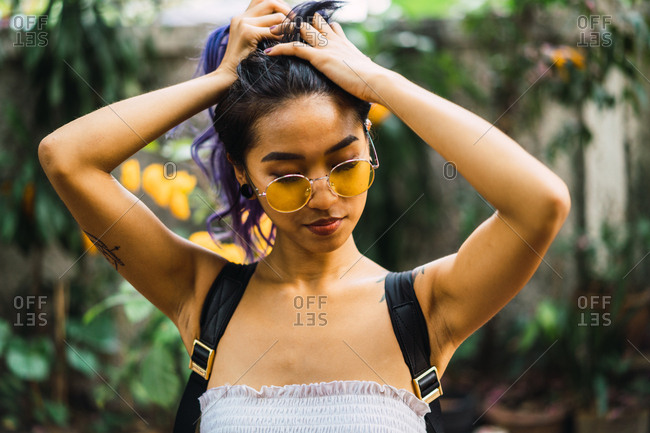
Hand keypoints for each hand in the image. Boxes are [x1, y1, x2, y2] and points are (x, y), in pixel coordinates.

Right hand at [215, 0, 291, 82]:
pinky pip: (273, 31)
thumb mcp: (251, 43)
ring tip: (294, 34)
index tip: (290, 16)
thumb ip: (261, 31)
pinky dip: (283, 36)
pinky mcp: (247, 33)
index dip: (279, 4)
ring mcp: (243, 23)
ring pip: (275, 15)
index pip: (263, 0)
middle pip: (270, 2)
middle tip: (297, 22)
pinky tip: (288, 43)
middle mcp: (241, 16)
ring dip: (288, 24)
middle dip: (287, 10)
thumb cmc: (242, 64)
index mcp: (241, 17)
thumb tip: (283, 26)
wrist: (226, 77)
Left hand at [265, 12, 388, 103]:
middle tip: (283, 26)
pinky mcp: (320, 57)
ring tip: (271, 33)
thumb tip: (370, 77)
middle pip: (314, 23)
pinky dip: (279, 48)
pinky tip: (268, 51)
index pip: (331, 27)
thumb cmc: (374, 82)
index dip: (319, 26)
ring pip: (302, 30)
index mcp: (345, 44)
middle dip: (299, 23)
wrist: (376, 81)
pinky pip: (295, 48)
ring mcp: (327, 47)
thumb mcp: (367, 74)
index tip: (310, 27)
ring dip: (286, 31)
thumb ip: (363, 71)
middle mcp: (335, 41)